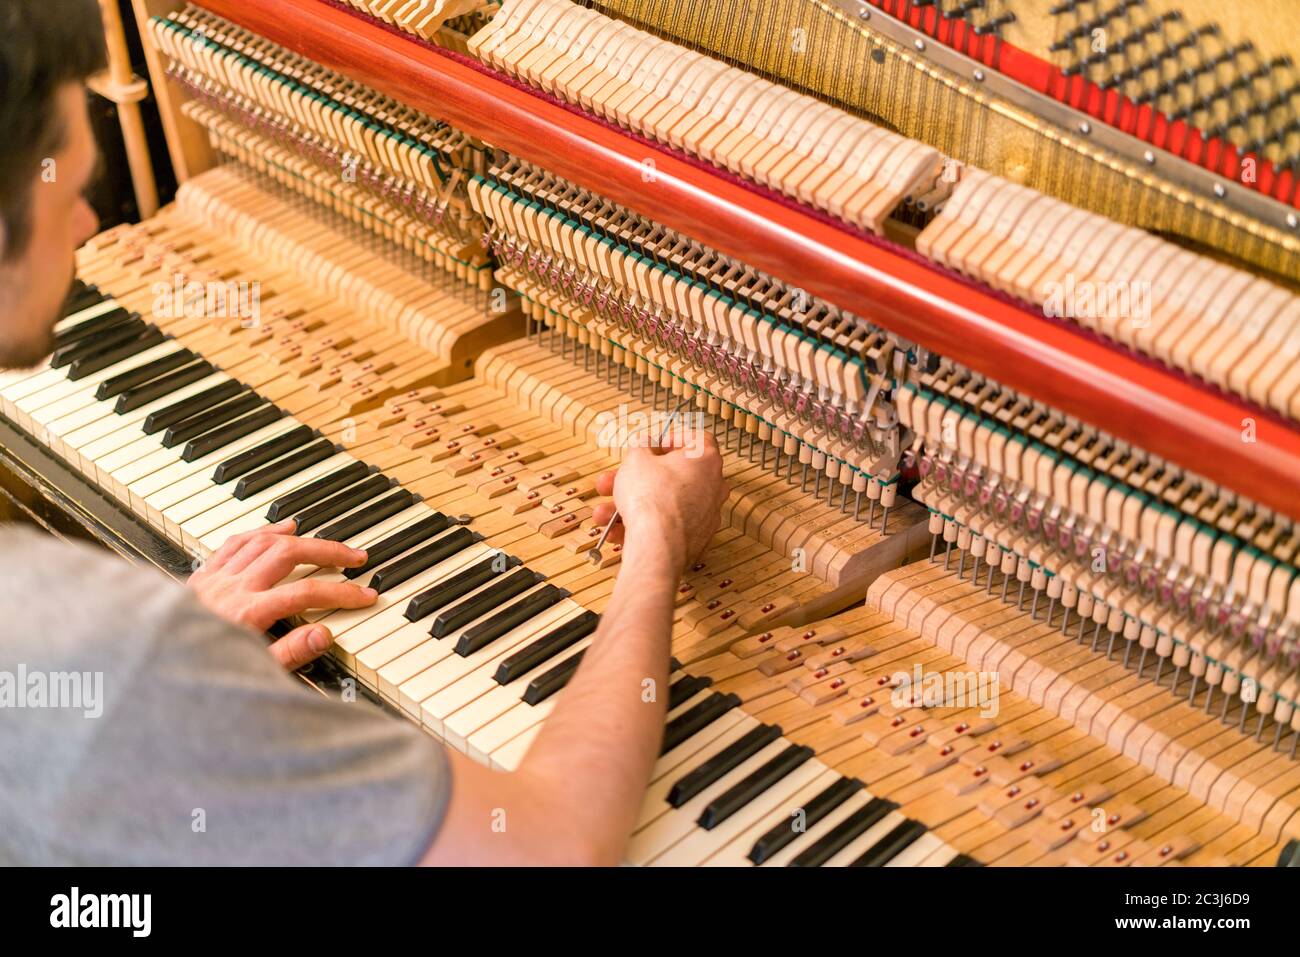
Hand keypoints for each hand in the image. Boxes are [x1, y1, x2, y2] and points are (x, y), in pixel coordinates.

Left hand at [188, 519, 377, 669]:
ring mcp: (215, 580)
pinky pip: (234, 543)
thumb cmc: (196, 672)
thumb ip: (288, 654)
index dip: (341, 592)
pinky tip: (277, 531)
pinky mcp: (201, 577)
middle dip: (327, 551)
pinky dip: (261, 533)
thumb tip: (323, 635)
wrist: (149, 667)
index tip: (364, 595)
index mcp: (247, 615)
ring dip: (299, 538)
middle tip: (354, 557)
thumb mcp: (248, 673)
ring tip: (324, 540)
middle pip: (288, 555)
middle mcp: (231, 590)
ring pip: (263, 542)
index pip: (306, 594)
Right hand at [591, 429, 728, 570]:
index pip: (696, 439)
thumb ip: (640, 446)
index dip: (671, 439)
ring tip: (604, 511)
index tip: (652, 445)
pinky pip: (665, 526)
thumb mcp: (636, 459)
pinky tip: (617, 529)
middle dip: (636, 478)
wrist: (657, 545)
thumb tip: (643, 444)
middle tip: (615, 480)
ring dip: (630, 505)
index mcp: (706, 460)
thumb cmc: (652, 499)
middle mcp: (712, 487)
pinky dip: (643, 526)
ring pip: (663, 503)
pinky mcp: (695, 538)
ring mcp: (705, 515)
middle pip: (672, 476)